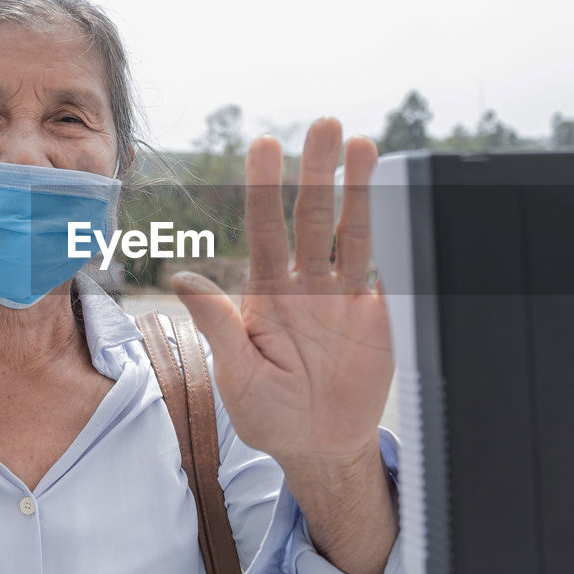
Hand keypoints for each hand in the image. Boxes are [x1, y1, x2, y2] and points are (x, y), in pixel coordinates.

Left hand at [172, 117, 395, 573]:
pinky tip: (395, 195)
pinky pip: (385, 266)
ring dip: (358, 188)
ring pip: (351, 231)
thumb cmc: (270, 415)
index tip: (266, 146)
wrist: (321, 448)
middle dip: (318, 171)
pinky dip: (390, 232)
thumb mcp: (236, 376)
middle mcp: (304, 285)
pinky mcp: (377, 314)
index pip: (264, 229)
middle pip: (311, 217)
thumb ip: (217, 326)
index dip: (265, 187)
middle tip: (324, 125)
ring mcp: (342, 296)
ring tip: (362, 143)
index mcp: (264, 294)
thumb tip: (179, 278)